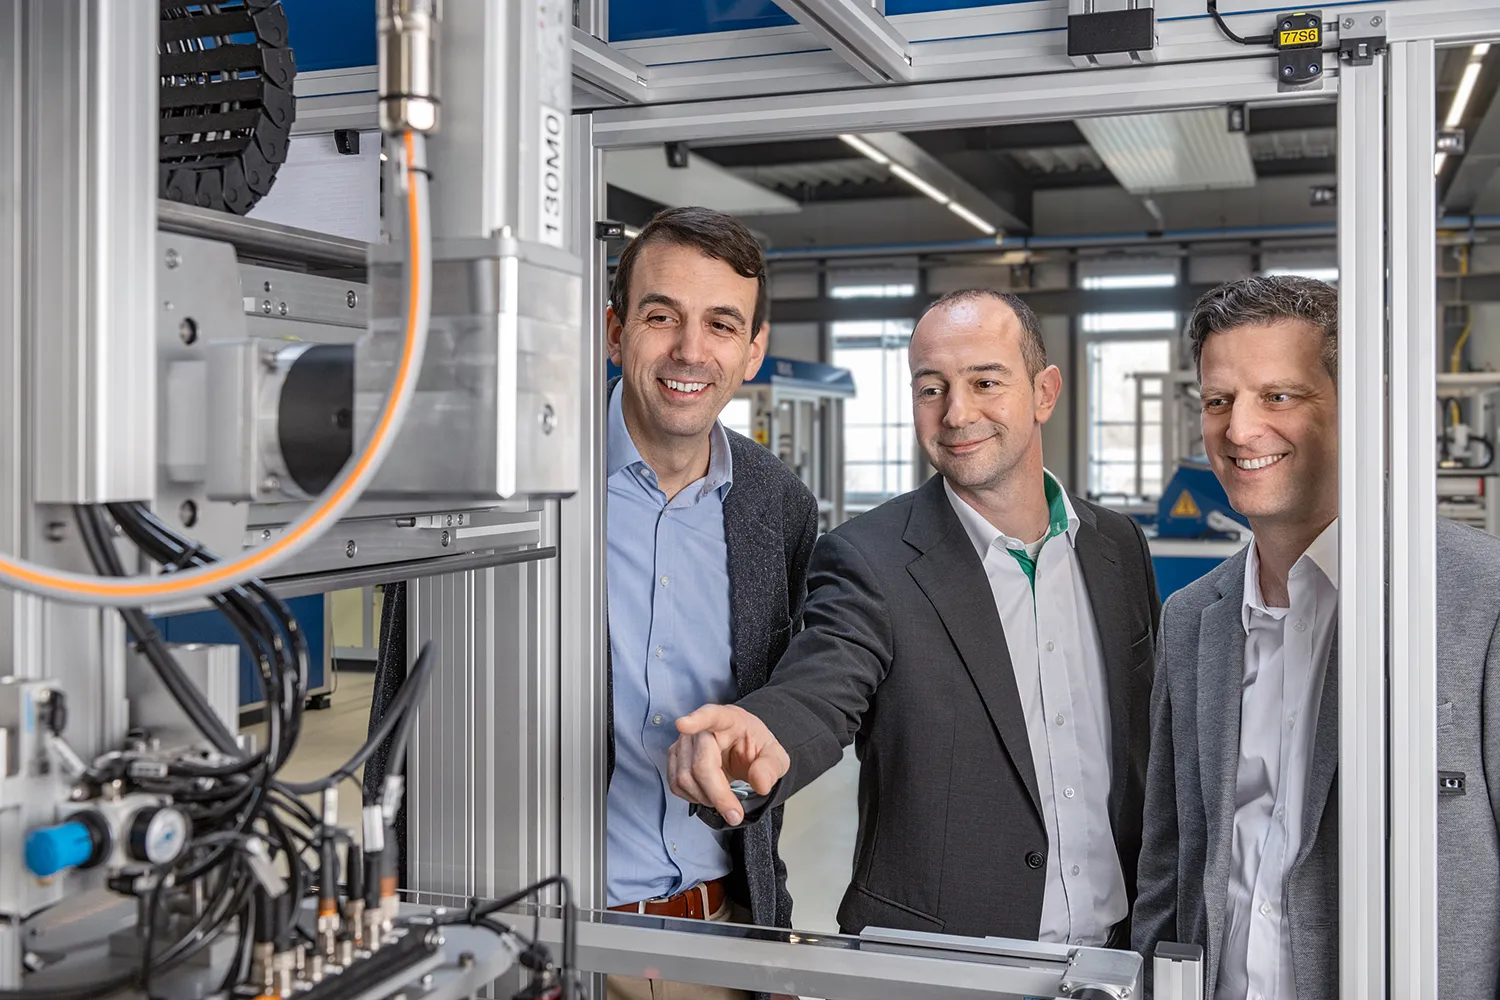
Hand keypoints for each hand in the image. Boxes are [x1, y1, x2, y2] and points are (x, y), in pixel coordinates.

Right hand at [667, 704, 789, 825]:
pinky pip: (676, 784)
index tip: (683, 724)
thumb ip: (771, 768)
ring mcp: (685, 742)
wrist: (743, 748)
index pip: (711, 715)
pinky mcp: (676, 756)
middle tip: (735, 814)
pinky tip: (709, 795)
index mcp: (729, 719)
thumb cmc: (755, 747)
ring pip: (684, 778)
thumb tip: (760, 784)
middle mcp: (702, 728)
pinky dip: (693, 797)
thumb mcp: (775, 756)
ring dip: (706, 798)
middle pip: (700, 764)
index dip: (696, 720)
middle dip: (717, 794)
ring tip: (724, 799)